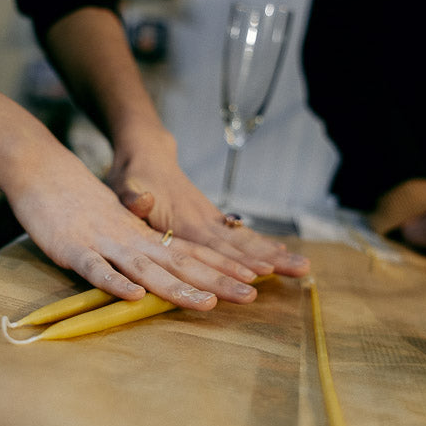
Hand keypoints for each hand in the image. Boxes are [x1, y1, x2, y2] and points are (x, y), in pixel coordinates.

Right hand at [4, 146, 263, 310]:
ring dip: (176, 287)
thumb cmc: (79, 199)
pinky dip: (116, 283)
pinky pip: (96, 269)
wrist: (42, 169)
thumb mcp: (116, 222)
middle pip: (179, 263)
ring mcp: (104, 243)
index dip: (221, 268)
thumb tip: (159, 270)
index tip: (253, 281)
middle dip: (216, 281)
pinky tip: (135, 297)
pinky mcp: (73, 249)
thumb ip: (138, 244)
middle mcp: (131, 239)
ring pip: (146, 269)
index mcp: (143, 235)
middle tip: (250, 296)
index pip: (190, 252)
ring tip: (207, 303)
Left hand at [106, 135, 310, 278]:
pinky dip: (262, 246)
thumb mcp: (122, 187)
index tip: (262, 271)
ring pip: (245, 239)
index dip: (235, 259)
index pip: (212, 243)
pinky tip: (282, 257)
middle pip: (238, 243)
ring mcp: (210, 218)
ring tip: (303, 266)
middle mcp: (202, 219)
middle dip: (269, 259)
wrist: (145, 155)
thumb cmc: (129, 177)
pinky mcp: (212, 219)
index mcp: (181, 219)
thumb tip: (142, 199)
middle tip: (299, 270)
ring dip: (274, 253)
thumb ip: (131, 198)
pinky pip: (240, 235)